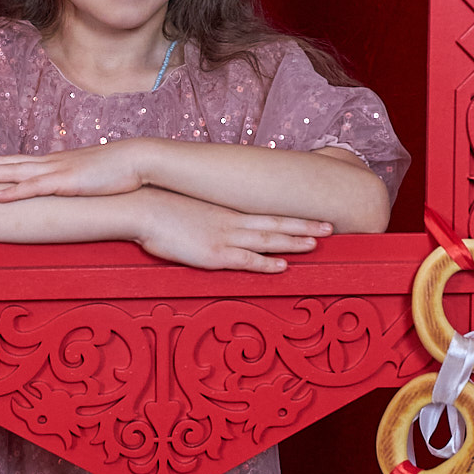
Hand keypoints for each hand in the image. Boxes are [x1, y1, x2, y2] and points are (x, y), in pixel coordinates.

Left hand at [0, 140, 153, 200]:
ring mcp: (57, 171)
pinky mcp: (66, 182)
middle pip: (6, 162)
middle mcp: (50, 162)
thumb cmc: (115, 169)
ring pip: (13, 171)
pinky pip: (35, 188)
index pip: (15, 161)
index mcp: (54, 161)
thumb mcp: (86, 174)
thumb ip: (70, 178)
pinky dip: (14, 192)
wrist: (137, 160)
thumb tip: (61, 183)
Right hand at [133, 189, 331, 272]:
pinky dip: (267, 263)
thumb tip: (210, 220)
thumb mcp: (189, 208)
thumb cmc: (161, 207)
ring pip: (268, 240)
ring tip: (318, 244)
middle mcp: (231, 221)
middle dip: (305, 226)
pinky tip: (284, 266)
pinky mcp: (214, 253)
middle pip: (276, 223)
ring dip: (294, 242)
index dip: (291, 216)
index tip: (311, 216)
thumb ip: (205, 216)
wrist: (143, 207)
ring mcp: (225, 236)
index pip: (266, 213)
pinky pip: (246, 260)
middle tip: (330, 227)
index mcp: (226, 211)